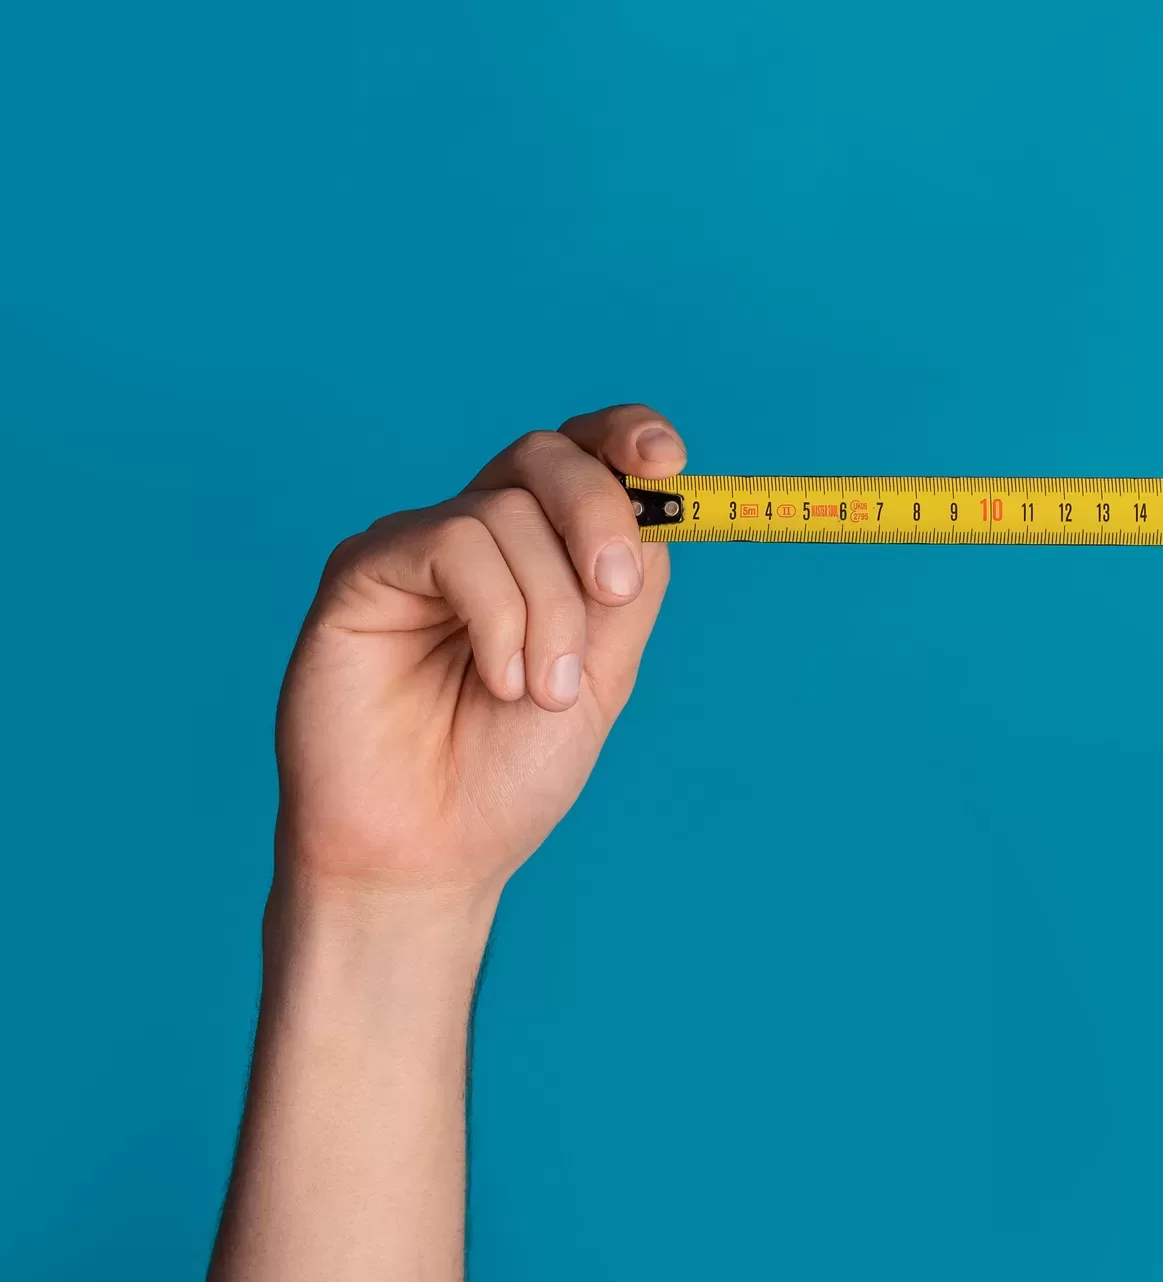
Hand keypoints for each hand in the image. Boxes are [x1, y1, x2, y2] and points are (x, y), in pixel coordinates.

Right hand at [275, 404, 686, 902]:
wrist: (430, 854)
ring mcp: (416, 549)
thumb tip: (658, 512)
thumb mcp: (602, 675)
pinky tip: (500, 679)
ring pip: (506, 510)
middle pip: (546, 457)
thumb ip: (627, 591)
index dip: (625, 437)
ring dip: (549, 607)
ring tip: (542, 691)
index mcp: (541, 551)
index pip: (583, 454)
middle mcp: (477, 536)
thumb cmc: (506, 775)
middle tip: (613, 594)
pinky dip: (499, 613)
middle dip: (598, 513)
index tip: (671, 463)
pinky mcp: (362, 572)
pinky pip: (452, 545)